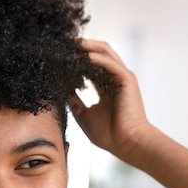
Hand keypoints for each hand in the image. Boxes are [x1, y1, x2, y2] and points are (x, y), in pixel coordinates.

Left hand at [69, 39, 151, 159]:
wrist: (127, 143)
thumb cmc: (108, 134)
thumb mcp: (83, 116)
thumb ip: (74, 102)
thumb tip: (62, 92)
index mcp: (106, 87)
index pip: (90, 66)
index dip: (76, 60)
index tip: (60, 57)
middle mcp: (115, 79)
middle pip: (97, 54)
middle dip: (81, 48)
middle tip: (63, 44)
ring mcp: (122, 77)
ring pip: (105, 53)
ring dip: (88, 47)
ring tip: (71, 44)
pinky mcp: (127, 79)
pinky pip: (110, 63)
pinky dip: (96, 58)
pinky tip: (82, 57)